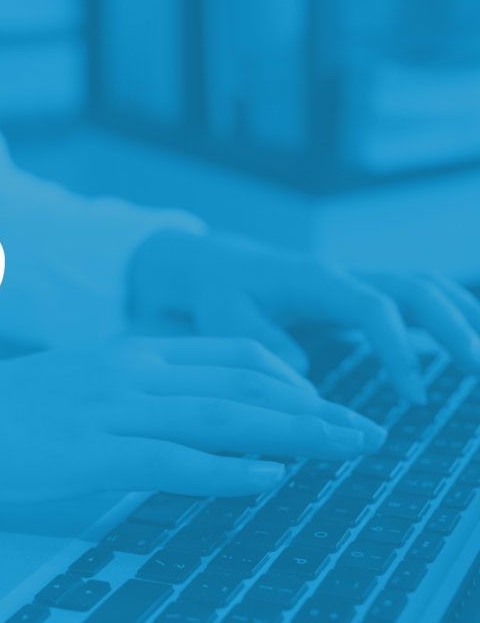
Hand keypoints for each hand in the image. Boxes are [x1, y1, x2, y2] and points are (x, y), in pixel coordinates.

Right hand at [0, 338, 384, 507]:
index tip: (326, 402)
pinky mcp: (89, 452)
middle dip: (317, 407)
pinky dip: (231, 471)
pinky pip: (175, 460)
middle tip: (367, 429)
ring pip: (225, 415)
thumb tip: (167, 425)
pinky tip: (268, 480)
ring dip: (298, 435)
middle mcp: (127, 371)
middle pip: (243, 382)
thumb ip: (121, 400)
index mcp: (124, 354)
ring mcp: (110, 409)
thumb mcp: (67, 392)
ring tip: (349, 450)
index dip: (289, 377)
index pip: (228, 354)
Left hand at [129, 231, 479, 403]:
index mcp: (315, 282)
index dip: (399, 350)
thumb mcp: (222, 316)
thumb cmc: (215, 293)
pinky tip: (467, 349)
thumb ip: (261, 343)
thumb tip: (306, 379)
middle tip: (476, 373)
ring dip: (462, 319)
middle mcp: (345, 278)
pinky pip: (414, 300)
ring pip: (425, 288)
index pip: (374, 308)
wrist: (209, 266)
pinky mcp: (359, 298)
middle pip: (417, 290)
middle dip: (455, 328)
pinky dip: (448, 317)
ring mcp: (356, 285)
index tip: (414, 396)